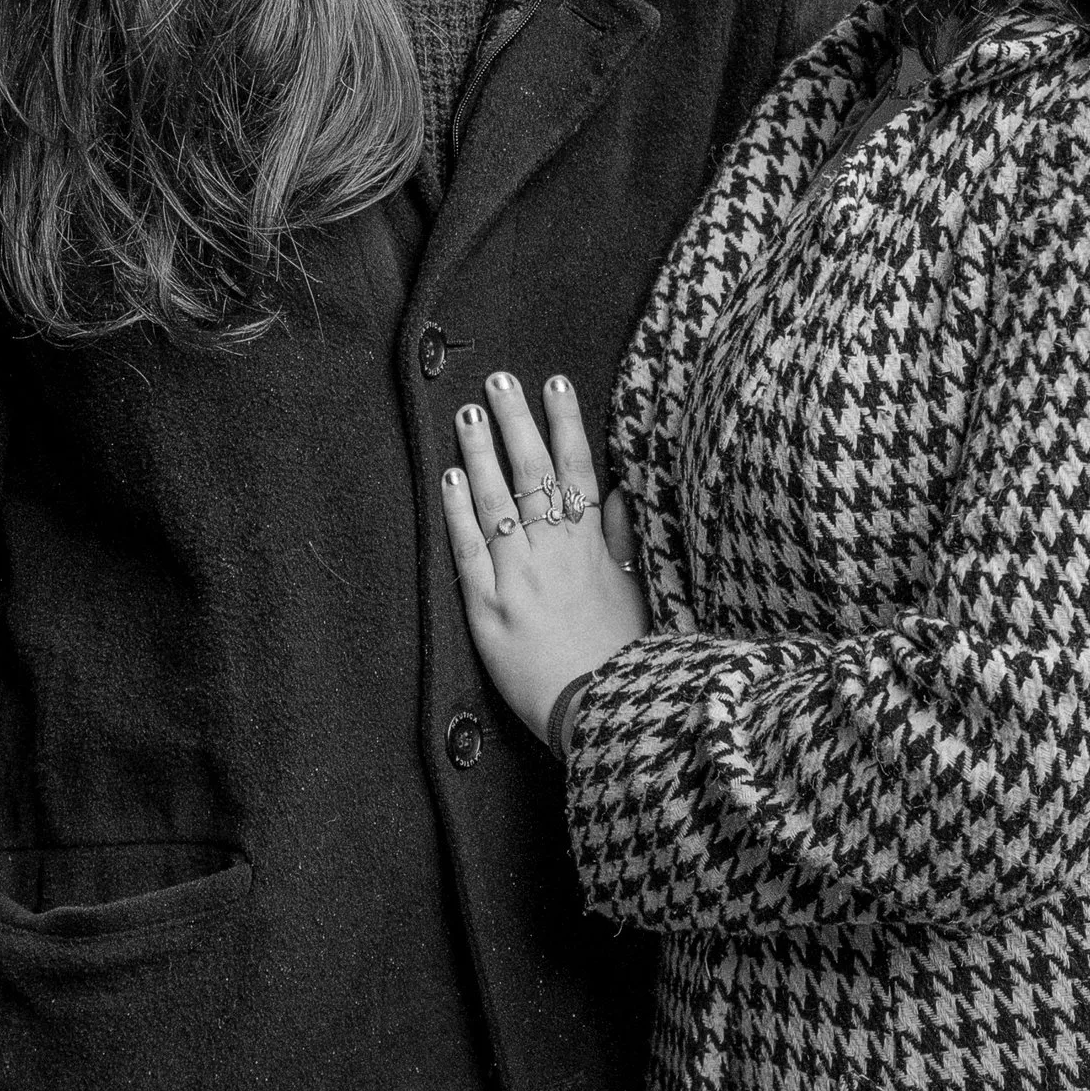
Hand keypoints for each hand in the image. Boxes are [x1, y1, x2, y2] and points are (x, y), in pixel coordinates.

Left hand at [442, 372, 648, 746]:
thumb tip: (623, 492)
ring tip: (469, 413)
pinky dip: (458, 511)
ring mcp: (519, 576)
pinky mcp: (487, 608)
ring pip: (497, 501)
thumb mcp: (640, 592)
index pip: (578, 469)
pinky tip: (450, 478)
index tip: (555, 383)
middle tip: (500, 380)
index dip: (566, 422)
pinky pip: (469, 549)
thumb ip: (626, 540)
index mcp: (594, 546)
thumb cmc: (626, 656)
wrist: (601, 710)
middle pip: (533, 472)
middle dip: (517, 421)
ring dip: (482, 452)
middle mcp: (555, 551)